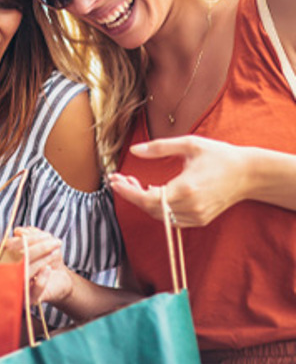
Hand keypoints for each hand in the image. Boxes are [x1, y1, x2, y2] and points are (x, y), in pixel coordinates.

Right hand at [6, 226, 71, 304]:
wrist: (60, 280)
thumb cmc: (47, 259)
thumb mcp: (41, 243)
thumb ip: (30, 234)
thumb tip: (19, 231)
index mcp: (7, 257)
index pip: (10, 246)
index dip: (27, 238)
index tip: (46, 235)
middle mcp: (8, 272)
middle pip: (17, 258)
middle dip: (38, 247)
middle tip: (55, 242)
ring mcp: (17, 287)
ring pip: (24, 272)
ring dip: (41, 260)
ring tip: (56, 252)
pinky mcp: (28, 300)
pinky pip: (31, 292)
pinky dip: (41, 280)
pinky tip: (48, 269)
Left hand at [109, 135, 248, 226]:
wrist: (248, 174)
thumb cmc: (218, 155)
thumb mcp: (188, 144)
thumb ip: (159, 147)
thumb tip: (134, 149)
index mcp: (186, 188)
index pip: (147, 198)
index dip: (127, 192)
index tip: (114, 180)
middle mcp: (191, 206)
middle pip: (150, 209)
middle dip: (131, 194)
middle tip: (119, 179)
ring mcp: (196, 216)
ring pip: (159, 216)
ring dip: (143, 201)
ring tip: (132, 183)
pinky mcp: (200, 219)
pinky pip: (171, 218)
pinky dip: (157, 207)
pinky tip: (151, 192)